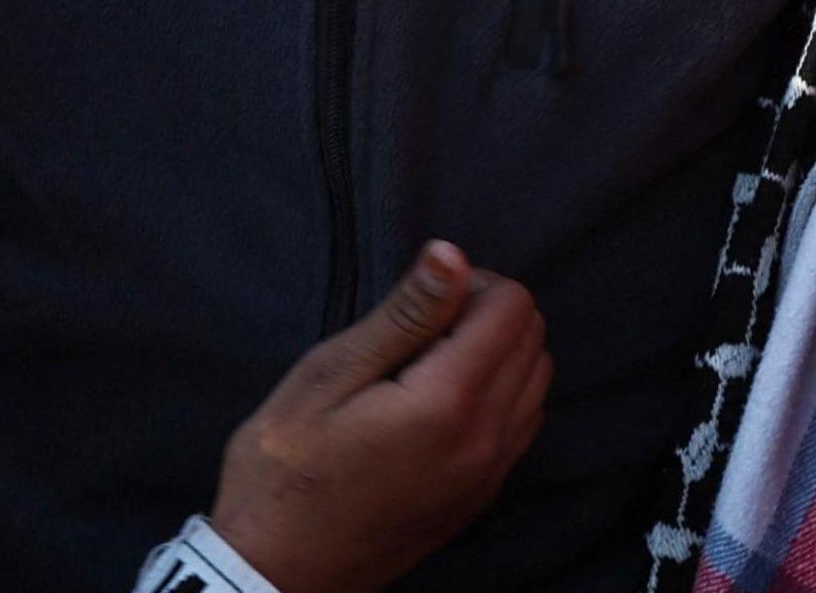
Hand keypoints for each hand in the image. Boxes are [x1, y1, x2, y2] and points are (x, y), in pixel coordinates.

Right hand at [208, 241, 550, 592]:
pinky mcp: (482, 496)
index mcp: (448, 402)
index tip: (419, 301)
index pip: (513, 307)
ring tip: (427, 365)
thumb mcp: (329, 375)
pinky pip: (523, 422)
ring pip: (537, 378)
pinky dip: (500, 393)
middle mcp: (486, 439)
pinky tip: (441, 402)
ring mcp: (490, 474)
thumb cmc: (285, 470)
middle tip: (419, 329)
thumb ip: (404, 314)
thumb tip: (454, 254)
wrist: (278, 570)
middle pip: (533, 337)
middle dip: (487, 312)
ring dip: (498, 353)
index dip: (470, 283)